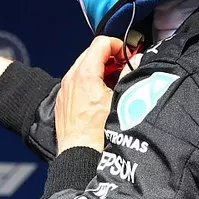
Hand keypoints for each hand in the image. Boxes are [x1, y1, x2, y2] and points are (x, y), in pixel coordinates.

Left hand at [55, 36, 125, 153]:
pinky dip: (90, 81)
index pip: (101, 43)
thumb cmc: (99, 133)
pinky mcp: (63, 102)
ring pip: (83, 68)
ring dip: (100, 69)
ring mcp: (65, 90)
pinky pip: (76, 82)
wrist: (81, 155)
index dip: (118, 46)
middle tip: (124, 67)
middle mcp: (71, 79)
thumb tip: (136, 61)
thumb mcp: (121, 100)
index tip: (128, 55)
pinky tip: (102, 95)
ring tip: (115, 81)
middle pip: (91, 53)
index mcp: (84, 74)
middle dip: (110, 57)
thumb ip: (129, 75)